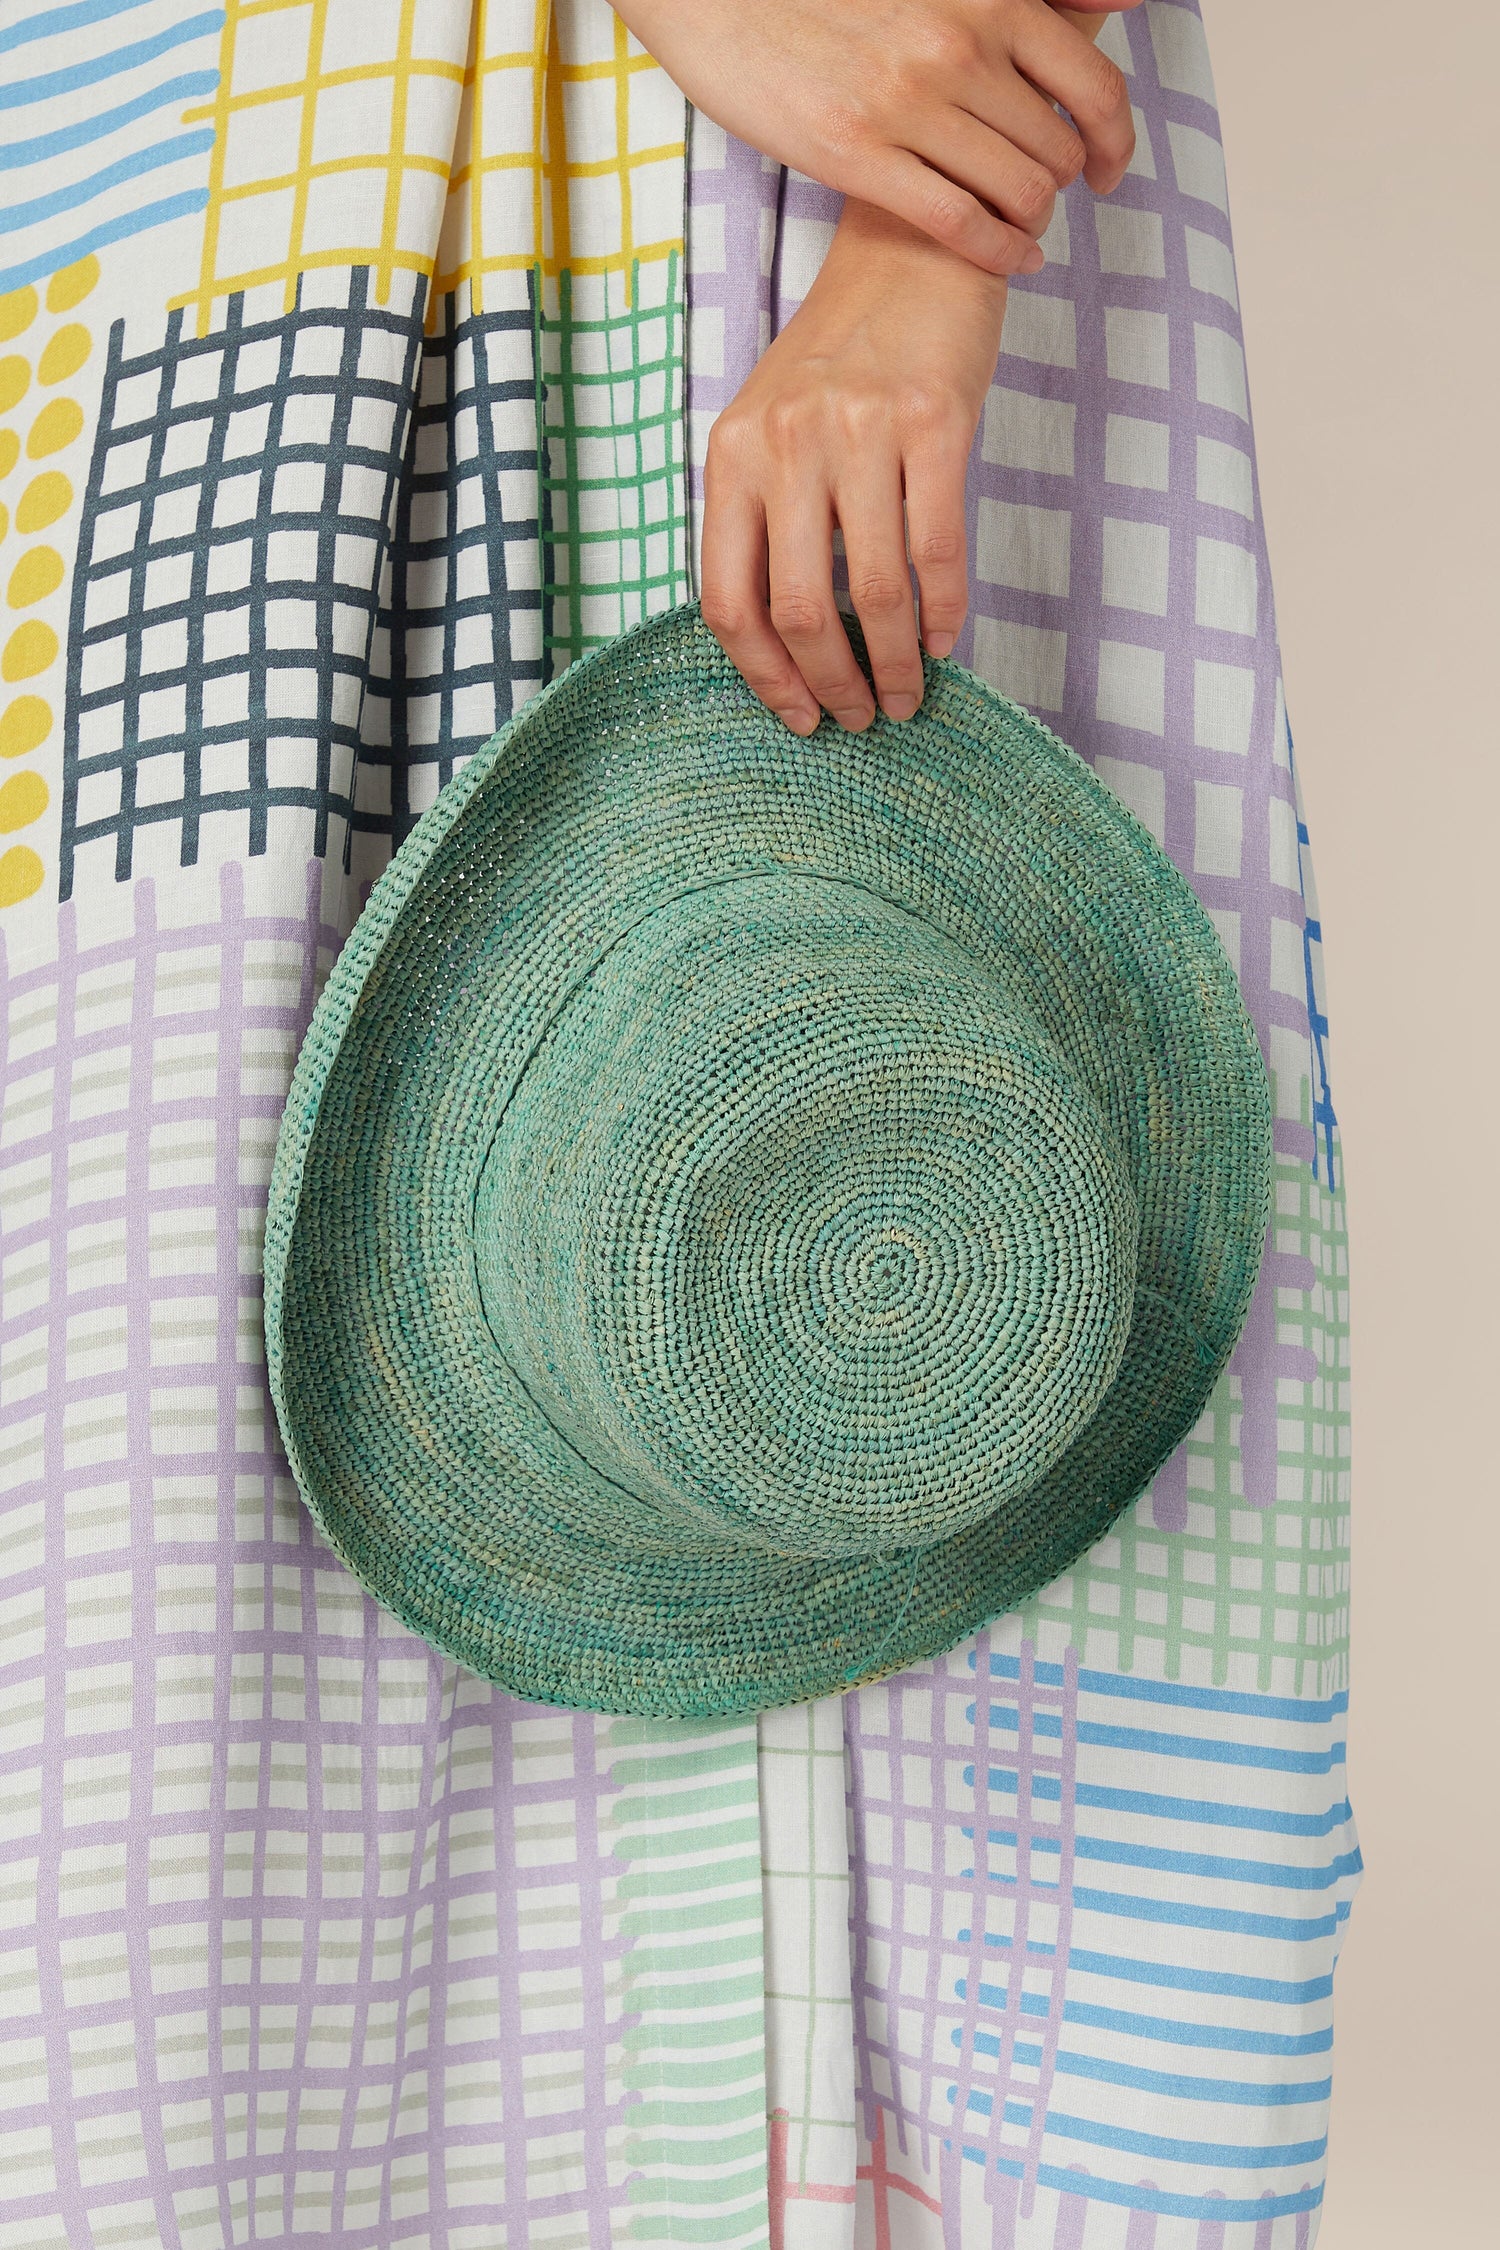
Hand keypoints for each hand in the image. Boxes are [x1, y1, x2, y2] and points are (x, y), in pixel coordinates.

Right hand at [614, 0, 1139, 275]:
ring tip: (1016, 227)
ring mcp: (908, 104)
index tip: (1108, 168)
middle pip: (1057, 149)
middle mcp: (959, 46)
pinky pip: (960, 224)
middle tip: (1037, 199)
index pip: (1093, 85)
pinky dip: (1000, 252)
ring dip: (1030, 221)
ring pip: (1019, 191)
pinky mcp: (858, 154)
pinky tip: (1011, 260)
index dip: (1115, 140)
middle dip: (1061, 185)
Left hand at [700, 200, 1004, 734]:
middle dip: (832, 683)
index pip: (728, 598)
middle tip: (859, 719)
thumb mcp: (774, 427)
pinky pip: (936, 547)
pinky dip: (943, 611)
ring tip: (907, 695)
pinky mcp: (934, 420)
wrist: (914, 251)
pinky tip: (947, 641)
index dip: (762, 675)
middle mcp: (787, 443)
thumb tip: (791, 642)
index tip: (797, 716)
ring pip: (874, 589)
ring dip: (896, 663)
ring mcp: (860, 430)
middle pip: (798, 607)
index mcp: (734, 455)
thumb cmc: (844, 356)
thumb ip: (769, 516)